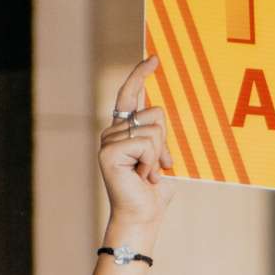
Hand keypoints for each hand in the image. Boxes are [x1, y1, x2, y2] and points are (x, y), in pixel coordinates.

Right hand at [99, 58, 174, 228]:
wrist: (142, 216)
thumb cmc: (154, 191)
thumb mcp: (162, 156)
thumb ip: (161, 135)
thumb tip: (165, 110)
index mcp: (124, 130)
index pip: (131, 94)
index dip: (141, 75)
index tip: (155, 58)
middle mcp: (113, 131)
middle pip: (155, 112)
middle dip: (165, 141)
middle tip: (157, 167)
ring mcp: (108, 140)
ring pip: (153, 128)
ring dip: (159, 155)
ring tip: (147, 174)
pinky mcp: (109, 151)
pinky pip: (145, 143)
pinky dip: (151, 162)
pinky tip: (142, 176)